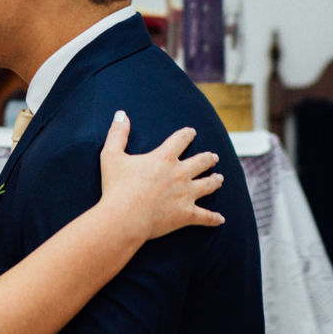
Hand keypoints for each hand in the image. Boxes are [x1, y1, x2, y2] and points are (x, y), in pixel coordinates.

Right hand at [98, 114, 224, 239]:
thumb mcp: (111, 155)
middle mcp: (180, 174)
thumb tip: (121, 114)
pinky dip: (214, 218)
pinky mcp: (186, 215)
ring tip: (220, 178)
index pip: (180, 140)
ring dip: (215, 181)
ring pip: (208, 185)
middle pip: (201, 161)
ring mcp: (186, 195)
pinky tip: (221, 219)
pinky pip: (205, 216)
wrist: (124, 218)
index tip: (192, 132)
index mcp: (164, 158)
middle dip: (208, 158)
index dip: (187, 134)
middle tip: (213, 157)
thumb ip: (118, 134)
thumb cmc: (116, 187)